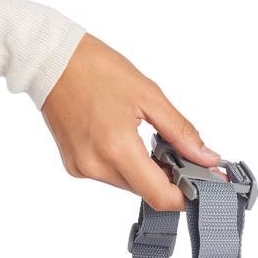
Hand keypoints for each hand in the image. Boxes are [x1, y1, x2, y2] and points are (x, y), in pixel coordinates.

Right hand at [41, 33, 220, 209]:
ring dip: (146, 171)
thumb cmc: (95, 69)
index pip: (158, 195)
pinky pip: (110, 176)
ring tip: (152, 142)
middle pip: (144, 191)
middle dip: (168, 178)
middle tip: (185, 156)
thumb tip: (205, 157)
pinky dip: (126, 165)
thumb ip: (180, 132)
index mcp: (116, 147)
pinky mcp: (75, 166)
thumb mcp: (149, 95)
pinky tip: (128, 141)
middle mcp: (95, 165)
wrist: (52, 62)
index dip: (185, 195)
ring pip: (128, 184)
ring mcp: (82, 168)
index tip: (203, 184)